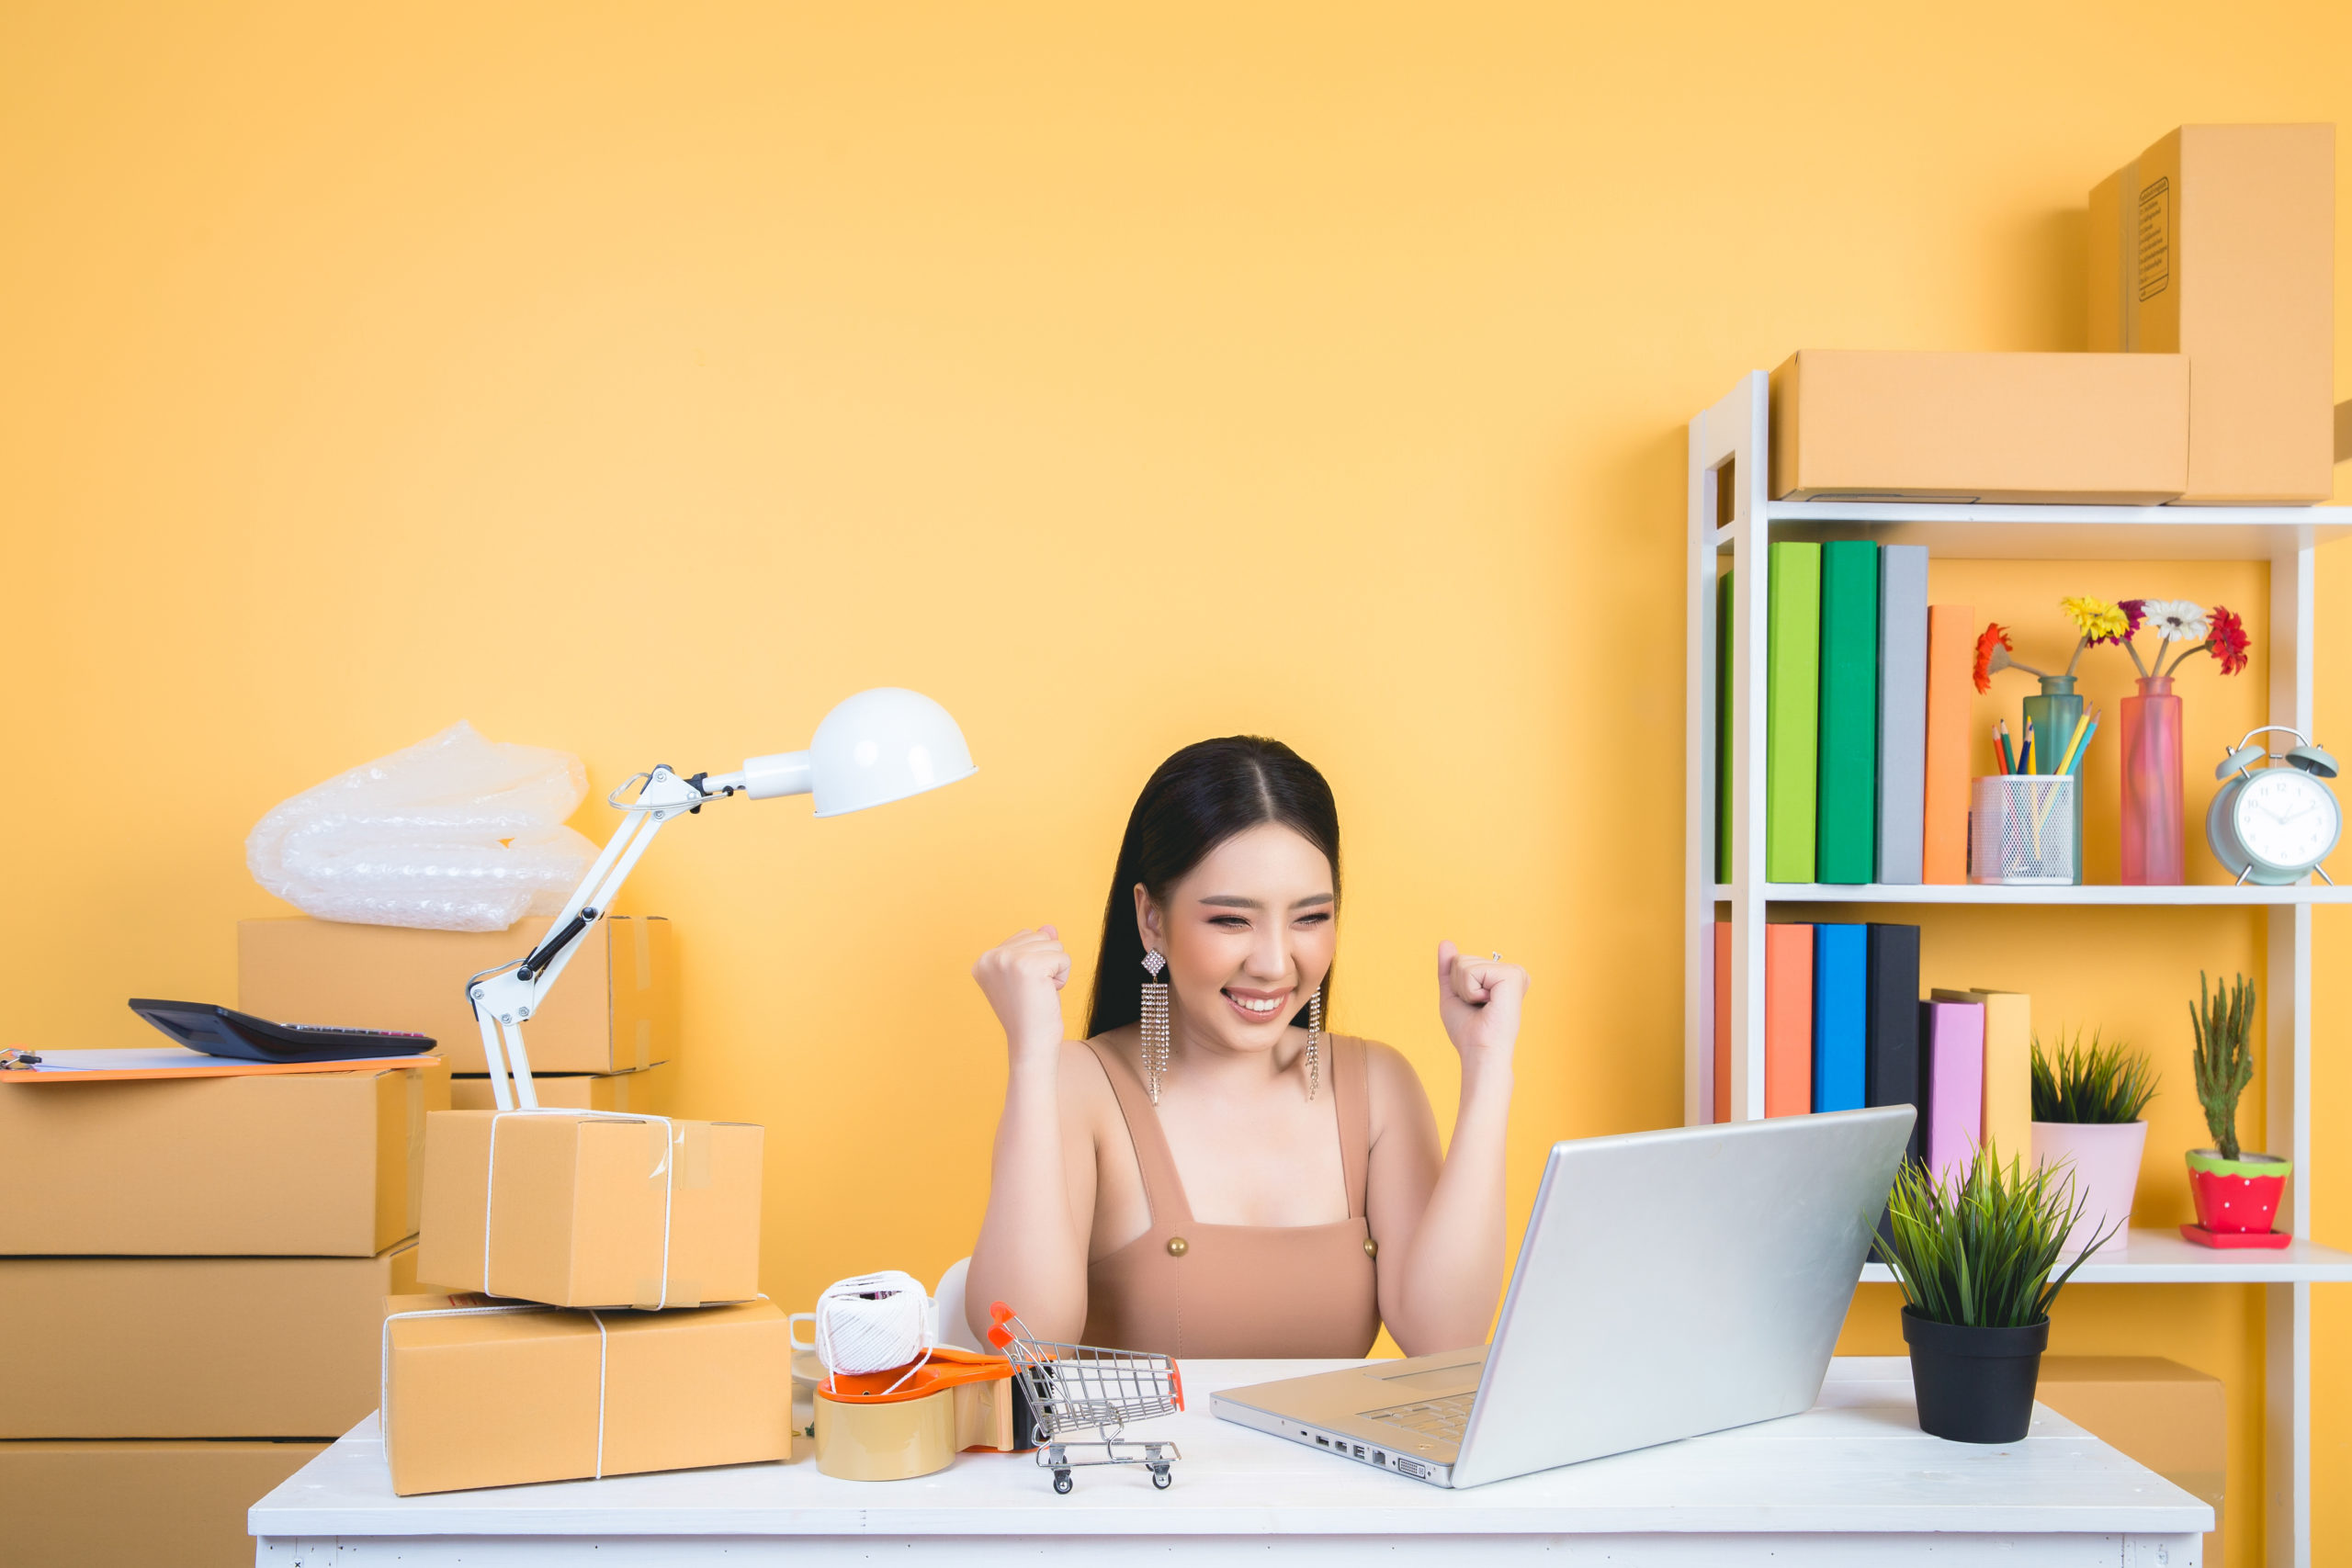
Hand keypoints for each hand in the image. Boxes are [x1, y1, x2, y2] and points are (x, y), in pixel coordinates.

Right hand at [972, 927, 1072, 1065]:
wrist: (1031, 1044)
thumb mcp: (1031, 975)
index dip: (1035, 961)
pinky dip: (1063, 977)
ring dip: (1055, 970)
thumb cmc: (1032, 1013)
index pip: (1025, 934)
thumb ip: (1036, 948)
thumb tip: (1049, 927)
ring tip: (1040, 993)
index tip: (1023, 988)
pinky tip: (1048, 994)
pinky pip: (1063, 957)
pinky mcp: (1028, 966)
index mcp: (984, 960)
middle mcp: (991, 957)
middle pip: (1040, 936)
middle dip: (1046, 963)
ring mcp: (1007, 960)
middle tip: (1034, 991)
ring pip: (1054, 944)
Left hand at [1437, 940, 1527, 1067]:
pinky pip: (1471, 970)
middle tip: (1477, 1007)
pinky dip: (1470, 990)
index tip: (1474, 1005)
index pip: (1461, 961)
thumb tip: (1445, 942)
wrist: (1480, 1051)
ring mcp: (1514, 971)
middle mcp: (1511, 971)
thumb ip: (1449, 969)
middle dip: (1459, 986)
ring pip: (1463, 963)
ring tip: (1483, 1006)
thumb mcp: (1453, 994)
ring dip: (1465, 990)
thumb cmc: (1469, 1030)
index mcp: (1501, 976)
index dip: (1457, 985)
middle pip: (1461, 959)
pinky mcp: (1512, 974)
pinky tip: (1488, 1003)